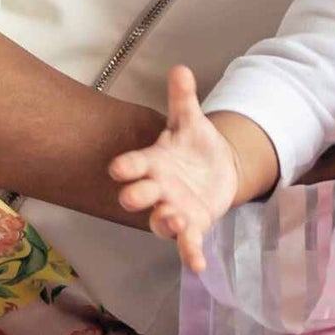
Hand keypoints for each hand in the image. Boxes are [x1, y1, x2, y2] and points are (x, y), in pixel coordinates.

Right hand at [105, 66, 238, 271]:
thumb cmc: (193, 144)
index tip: (118, 168)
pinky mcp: (192, 225)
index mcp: (154, 162)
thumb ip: (183, 98)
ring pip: (161, 221)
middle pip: (141, 196)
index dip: (127, 167)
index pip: (134, 164)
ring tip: (173, 217)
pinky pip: (188, 243)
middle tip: (136, 196)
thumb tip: (180, 68)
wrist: (216, 167)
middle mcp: (158, 189)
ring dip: (164, 221)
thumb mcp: (190, 120)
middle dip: (137, 196)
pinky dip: (191, 254)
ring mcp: (173, 209)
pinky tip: (199, 266)